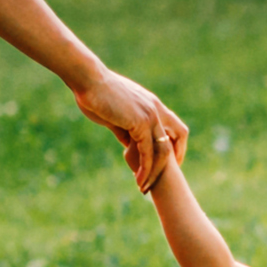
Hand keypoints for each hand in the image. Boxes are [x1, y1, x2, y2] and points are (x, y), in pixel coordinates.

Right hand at [72, 65, 186, 190]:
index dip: (175, 145)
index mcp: (152, 104)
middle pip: (177, 137)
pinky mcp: (140, 122)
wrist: (88, 80)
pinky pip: (148, 152)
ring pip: (163, 150)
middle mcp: (156, 109)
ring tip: (144, 187)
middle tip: (162, 179)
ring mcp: (150, 115)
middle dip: (173, 161)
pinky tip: (138, 179)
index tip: (168, 162)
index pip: (175, 127)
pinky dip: (145, 168)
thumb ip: (125, 130)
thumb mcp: (115, 115)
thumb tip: (128, 145)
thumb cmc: (96, 94)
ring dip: (155, 171)